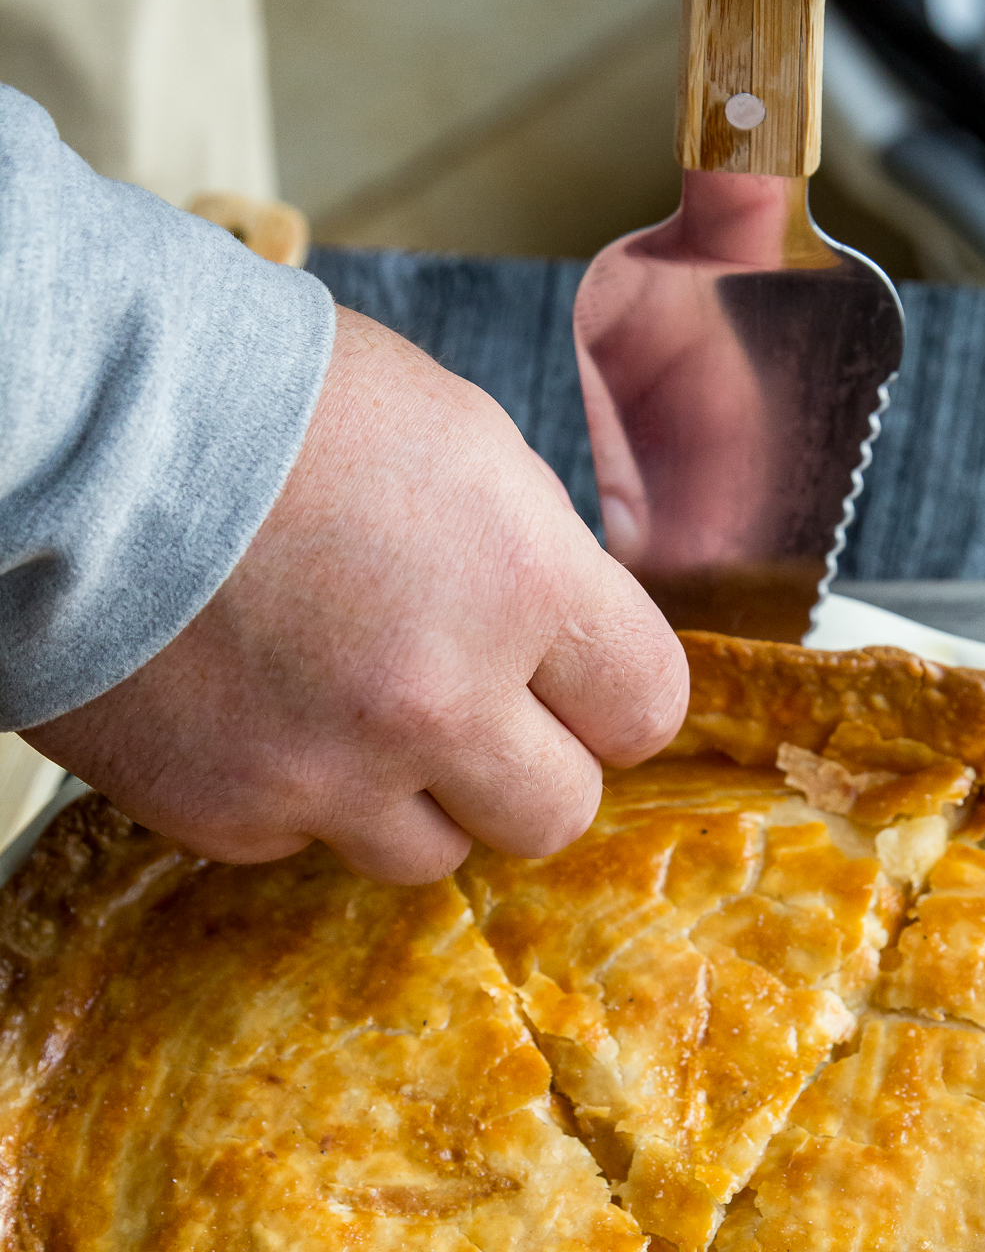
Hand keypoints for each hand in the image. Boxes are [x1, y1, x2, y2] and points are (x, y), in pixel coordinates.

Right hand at [25, 307, 688, 885]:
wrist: (73, 427)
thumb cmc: (267, 398)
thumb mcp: (454, 441)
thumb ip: (529, 561)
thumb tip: (565, 640)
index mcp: (521, 579)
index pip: (645, 707)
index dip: (614, 698)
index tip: (583, 690)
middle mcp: (441, 698)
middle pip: (556, 813)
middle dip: (528, 766)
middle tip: (475, 713)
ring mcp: (332, 773)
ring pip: (433, 853)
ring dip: (411, 794)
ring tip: (347, 706)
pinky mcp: (230, 818)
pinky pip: (306, 841)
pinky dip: (294, 791)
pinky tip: (254, 706)